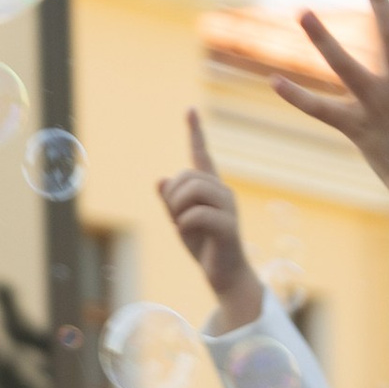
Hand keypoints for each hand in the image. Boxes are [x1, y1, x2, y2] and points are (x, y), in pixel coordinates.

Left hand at [158, 113, 259, 326]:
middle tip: (176, 220)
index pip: (202, 155)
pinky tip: (188, 235)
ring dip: (177, 209)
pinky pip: (198, 214)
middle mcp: (223, 192)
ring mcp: (228, 207)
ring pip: (192, 190)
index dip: (195, 133)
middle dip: (173, 197)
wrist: (225, 277)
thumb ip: (171, 202)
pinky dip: (185, 224)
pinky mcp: (228, 226)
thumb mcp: (180, 221)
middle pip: (187, 176)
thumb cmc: (204, 247)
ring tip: (182, 226)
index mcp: (212, 188)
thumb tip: (160, 180)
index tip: (190, 111)